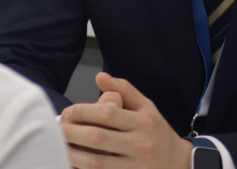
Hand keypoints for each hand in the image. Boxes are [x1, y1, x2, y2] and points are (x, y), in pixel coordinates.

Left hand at [59, 72, 192, 167]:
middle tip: (57, 128)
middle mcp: (141, 145)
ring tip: (58, 146)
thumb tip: (100, 77)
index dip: (83, 112)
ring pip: (98, 161)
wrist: (180, 164)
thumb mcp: (147, 107)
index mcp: (143, 123)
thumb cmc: (157, 132)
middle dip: (72, 132)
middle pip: (99, 137)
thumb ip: (124, 90)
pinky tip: (73, 164)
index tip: (67, 113)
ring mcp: (136, 166)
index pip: (107, 114)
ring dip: (74, 154)